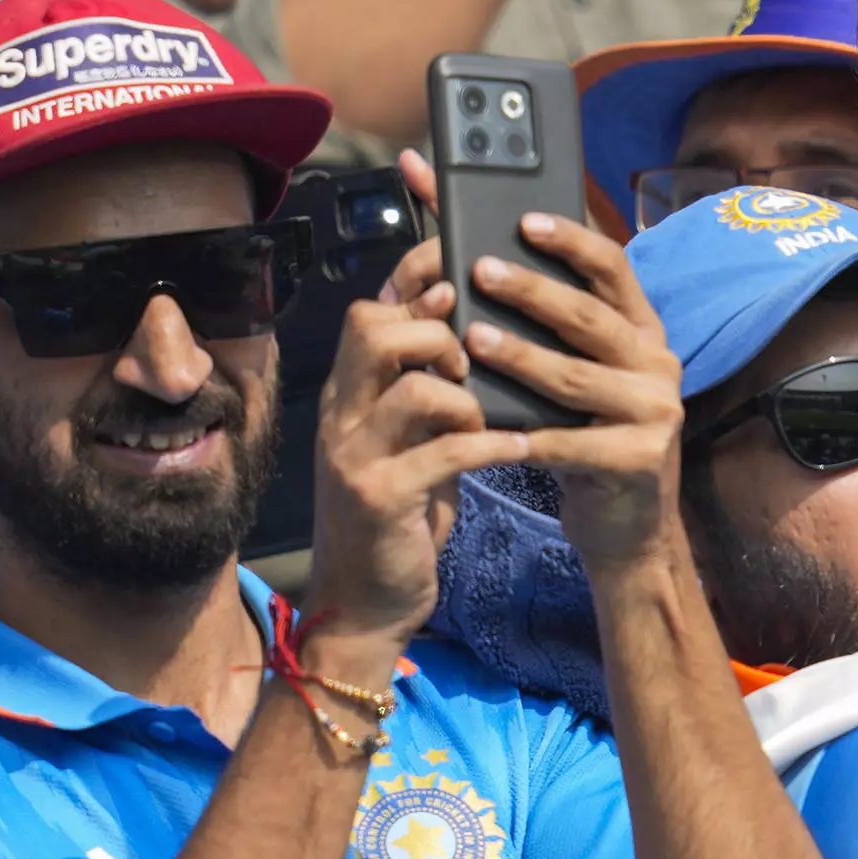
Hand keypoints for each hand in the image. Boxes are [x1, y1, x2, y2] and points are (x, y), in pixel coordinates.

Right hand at [301, 157, 528, 670]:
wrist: (367, 600)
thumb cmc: (404, 510)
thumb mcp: (412, 437)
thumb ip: (427, 382)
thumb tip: (465, 317)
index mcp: (351, 391)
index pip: (371, 306)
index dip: (415, 271)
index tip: (464, 257)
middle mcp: (341, 413)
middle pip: (373, 327)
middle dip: (436, 328)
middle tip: (473, 358)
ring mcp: (352, 455)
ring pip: (410, 386)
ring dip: (465, 392)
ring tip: (490, 413)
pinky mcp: (377, 498)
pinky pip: (440, 452)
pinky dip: (487, 445)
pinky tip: (516, 448)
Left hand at [444, 205, 688, 572]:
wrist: (629, 527)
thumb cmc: (587, 437)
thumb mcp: (577, 375)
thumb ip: (546, 328)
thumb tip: (482, 257)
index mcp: (641, 331)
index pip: (613, 268)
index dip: (571, 240)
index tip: (523, 218)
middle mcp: (658, 362)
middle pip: (589, 316)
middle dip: (532, 290)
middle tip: (478, 269)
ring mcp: (656, 411)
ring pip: (575, 376)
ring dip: (521, 356)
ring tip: (472, 338)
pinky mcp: (640, 460)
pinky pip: (572, 443)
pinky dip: (529, 436)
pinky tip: (489, 429)